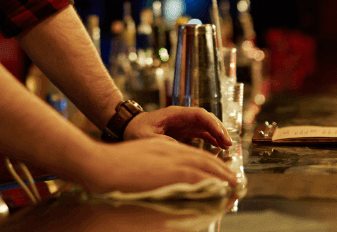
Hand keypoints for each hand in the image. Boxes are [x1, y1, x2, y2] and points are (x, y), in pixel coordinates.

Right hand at [77, 137, 236, 193]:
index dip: (211, 166)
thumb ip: (158, 167)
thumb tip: (170, 180)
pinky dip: (212, 181)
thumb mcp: (140, 159)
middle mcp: (171, 151)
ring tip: (235, 186)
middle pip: (204, 160)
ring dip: (222, 176)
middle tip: (236, 182)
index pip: (195, 157)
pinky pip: (198, 176)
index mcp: (164, 149)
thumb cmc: (114, 166)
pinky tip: (221, 188)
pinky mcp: (170, 171)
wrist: (100, 165)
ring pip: (205, 166)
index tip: (223, 176)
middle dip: (222, 171)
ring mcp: (170, 160)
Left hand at [122, 106, 231, 147]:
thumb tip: (181, 148)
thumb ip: (163, 142)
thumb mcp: (146, 138)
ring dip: (217, 134)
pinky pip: (201, 133)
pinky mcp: (183, 131)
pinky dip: (211, 139)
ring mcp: (183, 124)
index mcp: (174, 114)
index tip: (221, 135)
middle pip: (206, 119)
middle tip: (229, 144)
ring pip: (206, 126)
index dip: (212, 124)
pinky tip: (219, 147)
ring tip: (227, 147)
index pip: (198, 114)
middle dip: (219, 129)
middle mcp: (182, 117)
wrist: (128, 129)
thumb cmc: (136, 130)